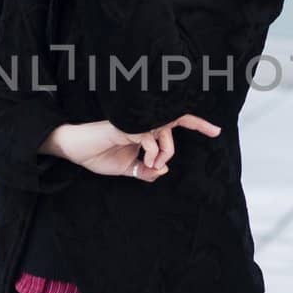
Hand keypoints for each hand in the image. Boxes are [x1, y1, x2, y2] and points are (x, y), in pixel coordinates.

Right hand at [41, 113, 220, 180]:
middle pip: (176, 125)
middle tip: (157, 163)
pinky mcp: (128, 127)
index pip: (176, 122)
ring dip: (162, 154)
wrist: (76, 151)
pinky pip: (150, 138)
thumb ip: (146, 170)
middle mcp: (144, 124)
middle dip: (175, 146)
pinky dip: (152, 153)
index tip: (216, 131)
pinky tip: (143, 161)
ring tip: (147, 165)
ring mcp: (136, 124)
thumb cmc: (99, 156)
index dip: (198, 124)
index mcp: (146, 132)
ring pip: (165, 133)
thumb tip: (164, 169)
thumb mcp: (128, 170)